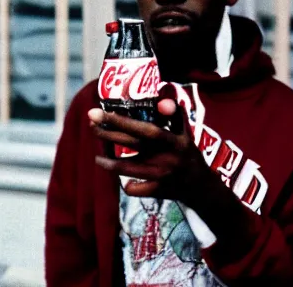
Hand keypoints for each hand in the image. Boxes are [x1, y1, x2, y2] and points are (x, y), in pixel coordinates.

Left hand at [88, 100, 213, 204]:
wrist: (201, 187)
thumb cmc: (189, 153)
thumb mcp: (185, 131)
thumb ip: (174, 114)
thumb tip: (162, 100)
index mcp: (172, 140)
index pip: (143, 128)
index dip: (120, 121)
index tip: (99, 112)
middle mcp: (164, 157)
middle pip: (129, 144)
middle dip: (107, 133)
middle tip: (91, 123)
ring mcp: (159, 176)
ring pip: (127, 169)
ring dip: (109, 163)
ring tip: (97, 157)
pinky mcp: (155, 191)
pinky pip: (134, 189)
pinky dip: (127, 184)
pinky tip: (123, 179)